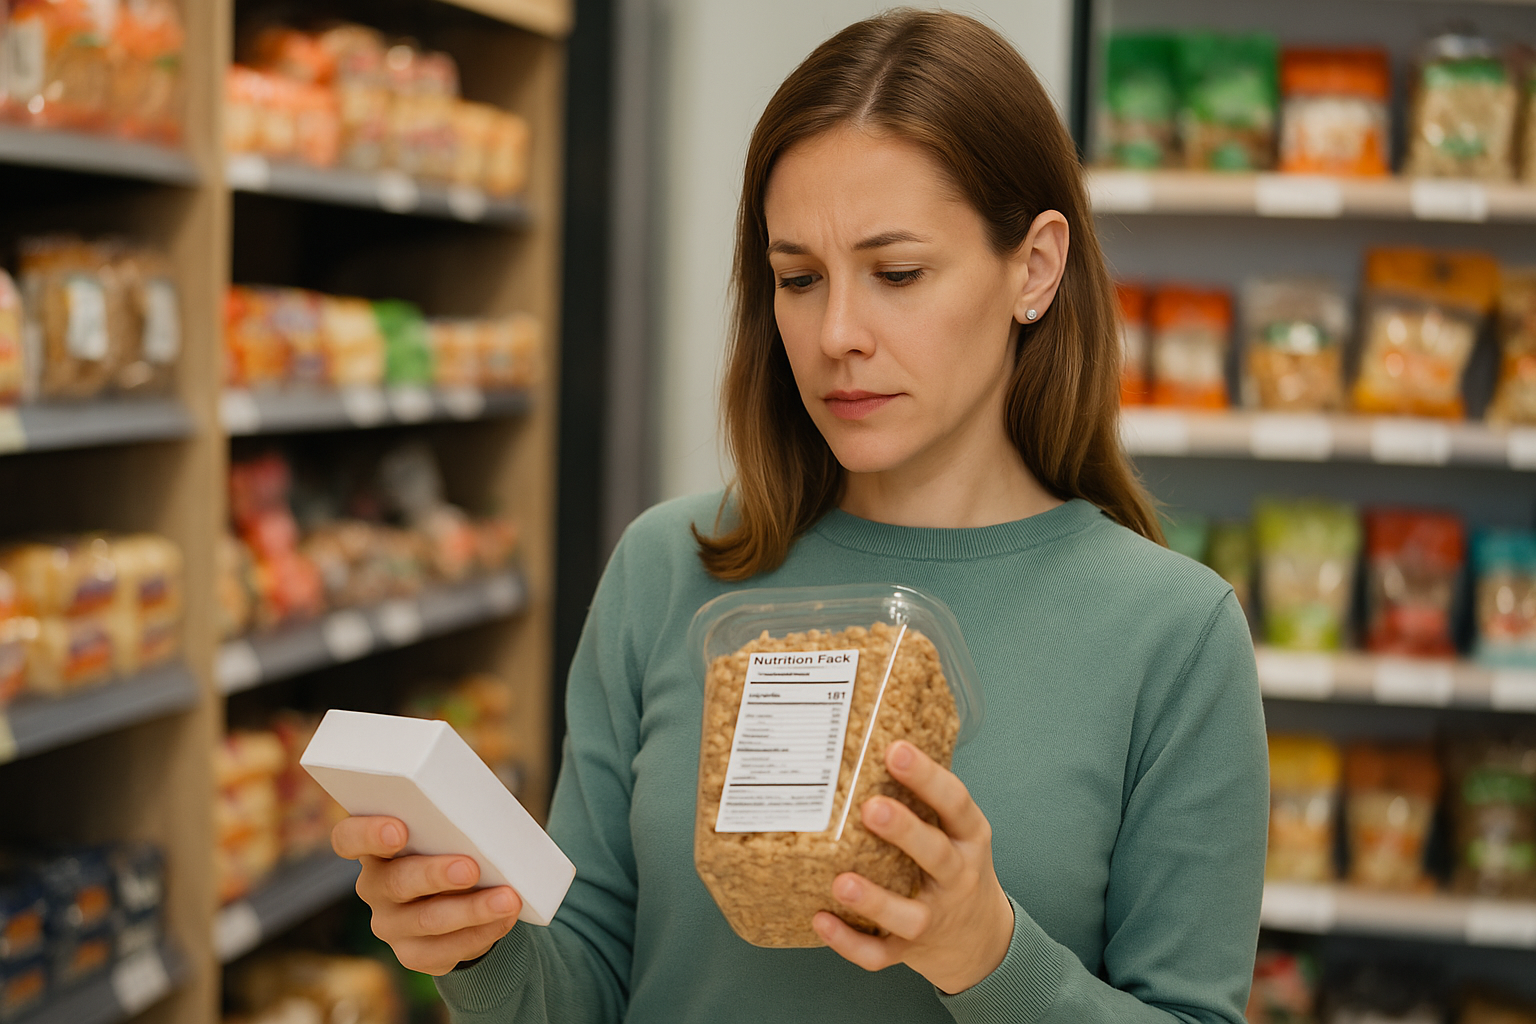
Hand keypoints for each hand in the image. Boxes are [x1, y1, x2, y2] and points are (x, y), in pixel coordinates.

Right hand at [332, 815, 521, 975]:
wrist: (461, 898)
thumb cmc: (454, 847)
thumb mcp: (447, 831)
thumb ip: (453, 823)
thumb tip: (489, 818)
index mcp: (375, 847)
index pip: (348, 838)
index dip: (367, 834)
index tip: (399, 830)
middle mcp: (374, 887)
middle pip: (396, 882)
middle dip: (436, 875)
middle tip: (471, 868)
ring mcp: (391, 925)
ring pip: (427, 920)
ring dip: (472, 910)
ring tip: (507, 899)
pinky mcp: (413, 954)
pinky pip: (446, 950)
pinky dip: (481, 933)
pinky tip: (504, 919)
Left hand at [813, 741, 1013, 994]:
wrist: (980, 940)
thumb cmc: (955, 867)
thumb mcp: (957, 830)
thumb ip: (925, 798)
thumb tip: (871, 736)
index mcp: (969, 838)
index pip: (955, 803)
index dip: (927, 778)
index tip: (896, 751)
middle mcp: (957, 877)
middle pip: (936, 855)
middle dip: (905, 831)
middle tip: (871, 808)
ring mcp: (935, 917)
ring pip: (910, 915)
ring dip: (875, 899)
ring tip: (840, 881)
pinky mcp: (911, 949)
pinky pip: (881, 954)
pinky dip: (850, 942)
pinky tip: (821, 920)